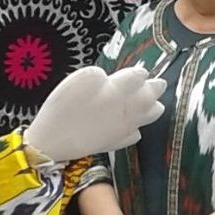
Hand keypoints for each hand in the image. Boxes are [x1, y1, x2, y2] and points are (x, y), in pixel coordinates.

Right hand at [22, 66, 166, 163]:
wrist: (54, 141)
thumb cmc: (64, 106)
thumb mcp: (81, 78)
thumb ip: (101, 74)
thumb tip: (110, 79)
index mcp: (120, 91)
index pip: (137, 77)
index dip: (139, 73)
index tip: (142, 71)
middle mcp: (127, 110)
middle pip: (148, 97)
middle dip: (155, 89)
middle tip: (160, 84)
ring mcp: (123, 128)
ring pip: (147, 117)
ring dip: (153, 108)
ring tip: (157, 104)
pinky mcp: (115, 142)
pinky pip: (133, 135)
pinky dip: (137, 129)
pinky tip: (135, 128)